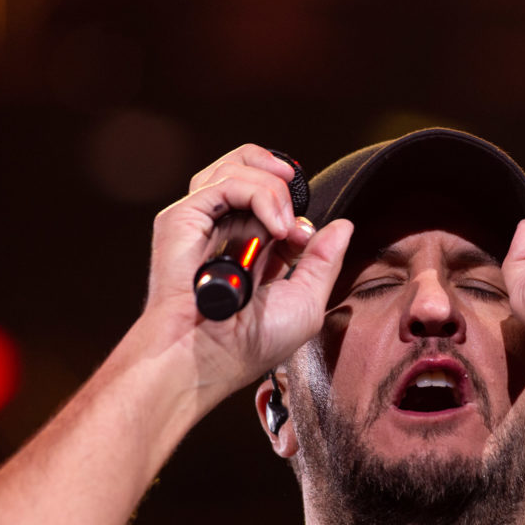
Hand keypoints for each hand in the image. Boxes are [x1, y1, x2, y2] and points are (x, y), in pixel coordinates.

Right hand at [141, 144, 351, 396]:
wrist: (208, 357)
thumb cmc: (250, 343)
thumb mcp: (306, 300)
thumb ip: (324, 261)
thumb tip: (342, 226)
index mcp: (248, 249)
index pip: (270, 199)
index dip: (293, 205)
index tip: (304, 238)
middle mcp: (222, 230)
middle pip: (248, 169)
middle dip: (281, 179)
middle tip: (295, 214)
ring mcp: (201, 222)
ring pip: (236, 168)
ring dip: (272, 187)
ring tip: (284, 224)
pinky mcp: (181, 218)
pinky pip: (223, 182)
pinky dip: (257, 194)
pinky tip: (273, 226)